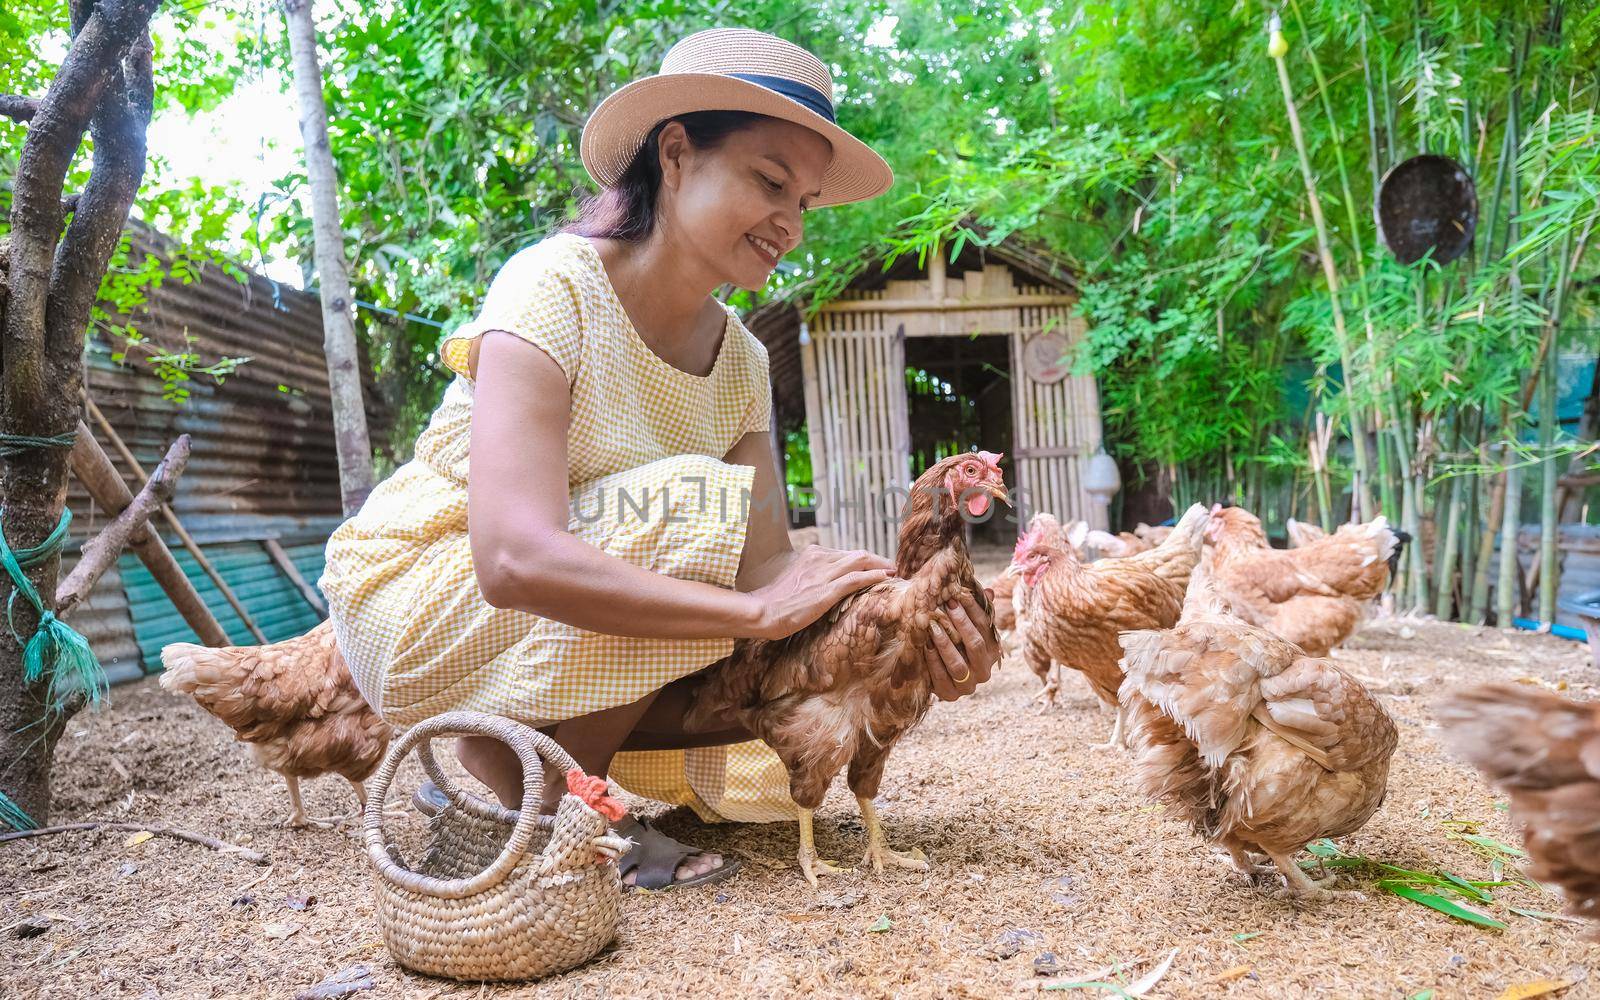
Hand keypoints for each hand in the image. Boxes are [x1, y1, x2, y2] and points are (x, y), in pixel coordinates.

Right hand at [748, 544, 894, 639]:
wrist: (762, 611)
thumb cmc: (775, 602)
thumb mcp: (796, 581)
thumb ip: (812, 577)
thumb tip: (825, 584)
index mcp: (812, 555)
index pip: (846, 554)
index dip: (864, 560)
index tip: (877, 566)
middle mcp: (819, 559)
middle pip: (858, 554)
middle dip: (878, 560)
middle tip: (892, 568)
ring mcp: (823, 574)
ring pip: (860, 562)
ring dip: (881, 567)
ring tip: (894, 573)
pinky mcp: (825, 591)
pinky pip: (855, 579)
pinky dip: (873, 577)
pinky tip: (886, 579)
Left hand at [925, 588, 998, 701]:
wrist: (941, 677)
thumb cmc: (955, 645)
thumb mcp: (966, 629)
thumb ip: (975, 612)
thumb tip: (989, 592)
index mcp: (992, 652)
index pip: (986, 627)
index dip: (973, 610)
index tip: (959, 594)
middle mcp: (984, 671)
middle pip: (976, 645)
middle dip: (961, 623)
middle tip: (946, 605)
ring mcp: (968, 686)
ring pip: (958, 664)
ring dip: (945, 643)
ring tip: (932, 625)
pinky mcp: (950, 695)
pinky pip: (940, 678)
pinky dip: (932, 660)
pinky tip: (924, 644)